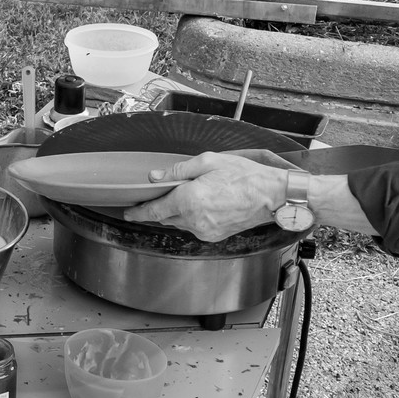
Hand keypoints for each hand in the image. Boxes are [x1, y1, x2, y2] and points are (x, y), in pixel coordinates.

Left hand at [122, 151, 294, 242]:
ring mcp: (205, 230)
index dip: (138, 211)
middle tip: (156, 196)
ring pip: (179, 222)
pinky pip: (194, 227)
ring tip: (186, 196)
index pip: (154, 210)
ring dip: (176, 212)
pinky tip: (201, 205)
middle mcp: (194, 219)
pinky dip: (191, 217)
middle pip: (164, 217)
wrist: (270, 195)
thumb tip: (156, 177)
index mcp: (189, 200)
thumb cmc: (244, 175)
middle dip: (158, 208)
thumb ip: (178, 170)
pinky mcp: (214, 235)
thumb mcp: (208, 162)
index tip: (128, 212)